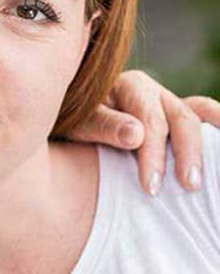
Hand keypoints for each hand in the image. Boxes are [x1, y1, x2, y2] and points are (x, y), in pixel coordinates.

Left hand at [67, 70, 219, 195]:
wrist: (68, 117)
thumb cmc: (73, 121)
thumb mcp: (80, 123)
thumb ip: (105, 126)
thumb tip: (137, 134)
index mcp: (130, 86)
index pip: (150, 121)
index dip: (153, 154)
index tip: (151, 186)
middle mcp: (154, 92)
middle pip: (181, 118)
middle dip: (186, 154)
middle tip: (187, 186)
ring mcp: (168, 103)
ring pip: (196, 118)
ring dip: (205, 147)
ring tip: (205, 178)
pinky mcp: (176, 116)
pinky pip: (202, 114)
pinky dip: (217, 124)